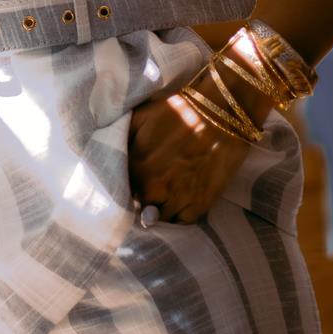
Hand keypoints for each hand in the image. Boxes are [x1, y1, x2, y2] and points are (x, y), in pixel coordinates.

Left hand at [127, 87, 266, 224]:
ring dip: (159, 211)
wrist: (222, 113)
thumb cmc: (180, 110)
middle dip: (143, 197)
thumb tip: (109, 151)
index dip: (129, 183)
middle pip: (139, 204)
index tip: (136, 180)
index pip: (121, 187)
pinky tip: (180, 204)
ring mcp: (175, 199)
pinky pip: (180, 223)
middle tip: (153, 187)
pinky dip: (178, 217)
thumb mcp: (142, 115)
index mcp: (136, 165)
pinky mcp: (198, 205)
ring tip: (166, 198)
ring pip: (158, 219)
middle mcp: (152, 186)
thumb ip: (122, 135)